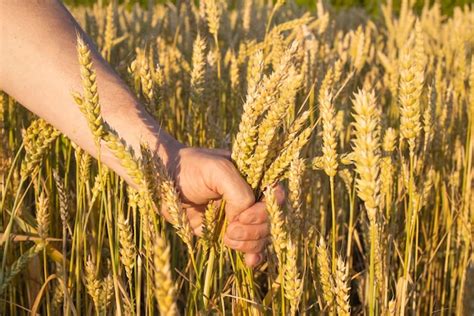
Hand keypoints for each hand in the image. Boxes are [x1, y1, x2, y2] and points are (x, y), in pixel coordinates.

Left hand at [163, 147, 283, 266]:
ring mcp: (240, 216)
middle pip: (271, 220)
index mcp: (253, 177)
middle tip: (231, 228)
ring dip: (249, 242)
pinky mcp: (228, 231)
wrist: (162, 183)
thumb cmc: (190, 168)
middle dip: (255, 229)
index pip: (276, 196)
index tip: (243, 215)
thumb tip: (244, 217)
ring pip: (261, 236)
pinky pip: (250, 247)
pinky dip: (253, 255)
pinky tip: (249, 261)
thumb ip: (238, 191)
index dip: (266, 210)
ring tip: (227, 237)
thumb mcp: (217, 170)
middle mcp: (251, 196)